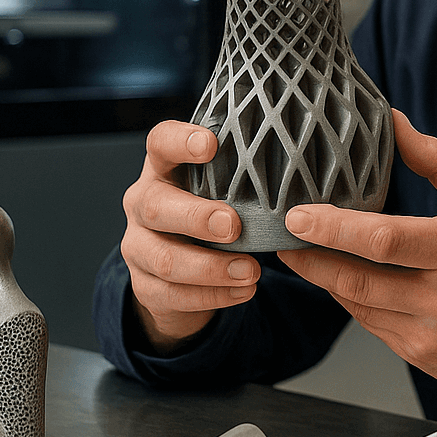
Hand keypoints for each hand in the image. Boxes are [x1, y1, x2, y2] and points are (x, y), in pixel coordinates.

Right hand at [119, 120, 261, 353]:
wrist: (175, 269)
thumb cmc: (209, 212)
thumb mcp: (220, 188)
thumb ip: (243, 174)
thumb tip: (299, 162)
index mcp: (161, 169)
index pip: (160, 143)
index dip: (180, 140)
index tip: (211, 145)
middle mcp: (142, 203)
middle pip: (156, 206)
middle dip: (197, 217)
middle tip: (234, 226)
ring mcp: (137, 246)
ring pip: (166, 259)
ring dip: (211, 267)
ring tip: (252, 270)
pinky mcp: (143, 285)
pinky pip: (173, 295)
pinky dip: (213, 295)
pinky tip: (244, 291)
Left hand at [277, 111, 436, 414]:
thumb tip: (392, 123)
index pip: (384, 240)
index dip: (334, 227)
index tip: (298, 214)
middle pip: (356, 280)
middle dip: (309, 257)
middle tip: (281, 235)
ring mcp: (433, 336)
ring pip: (358, 306)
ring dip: (324, 280)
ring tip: (301, 252)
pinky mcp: (423, 358)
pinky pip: (372, 326)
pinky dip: (352, 300)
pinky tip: (343, 278)